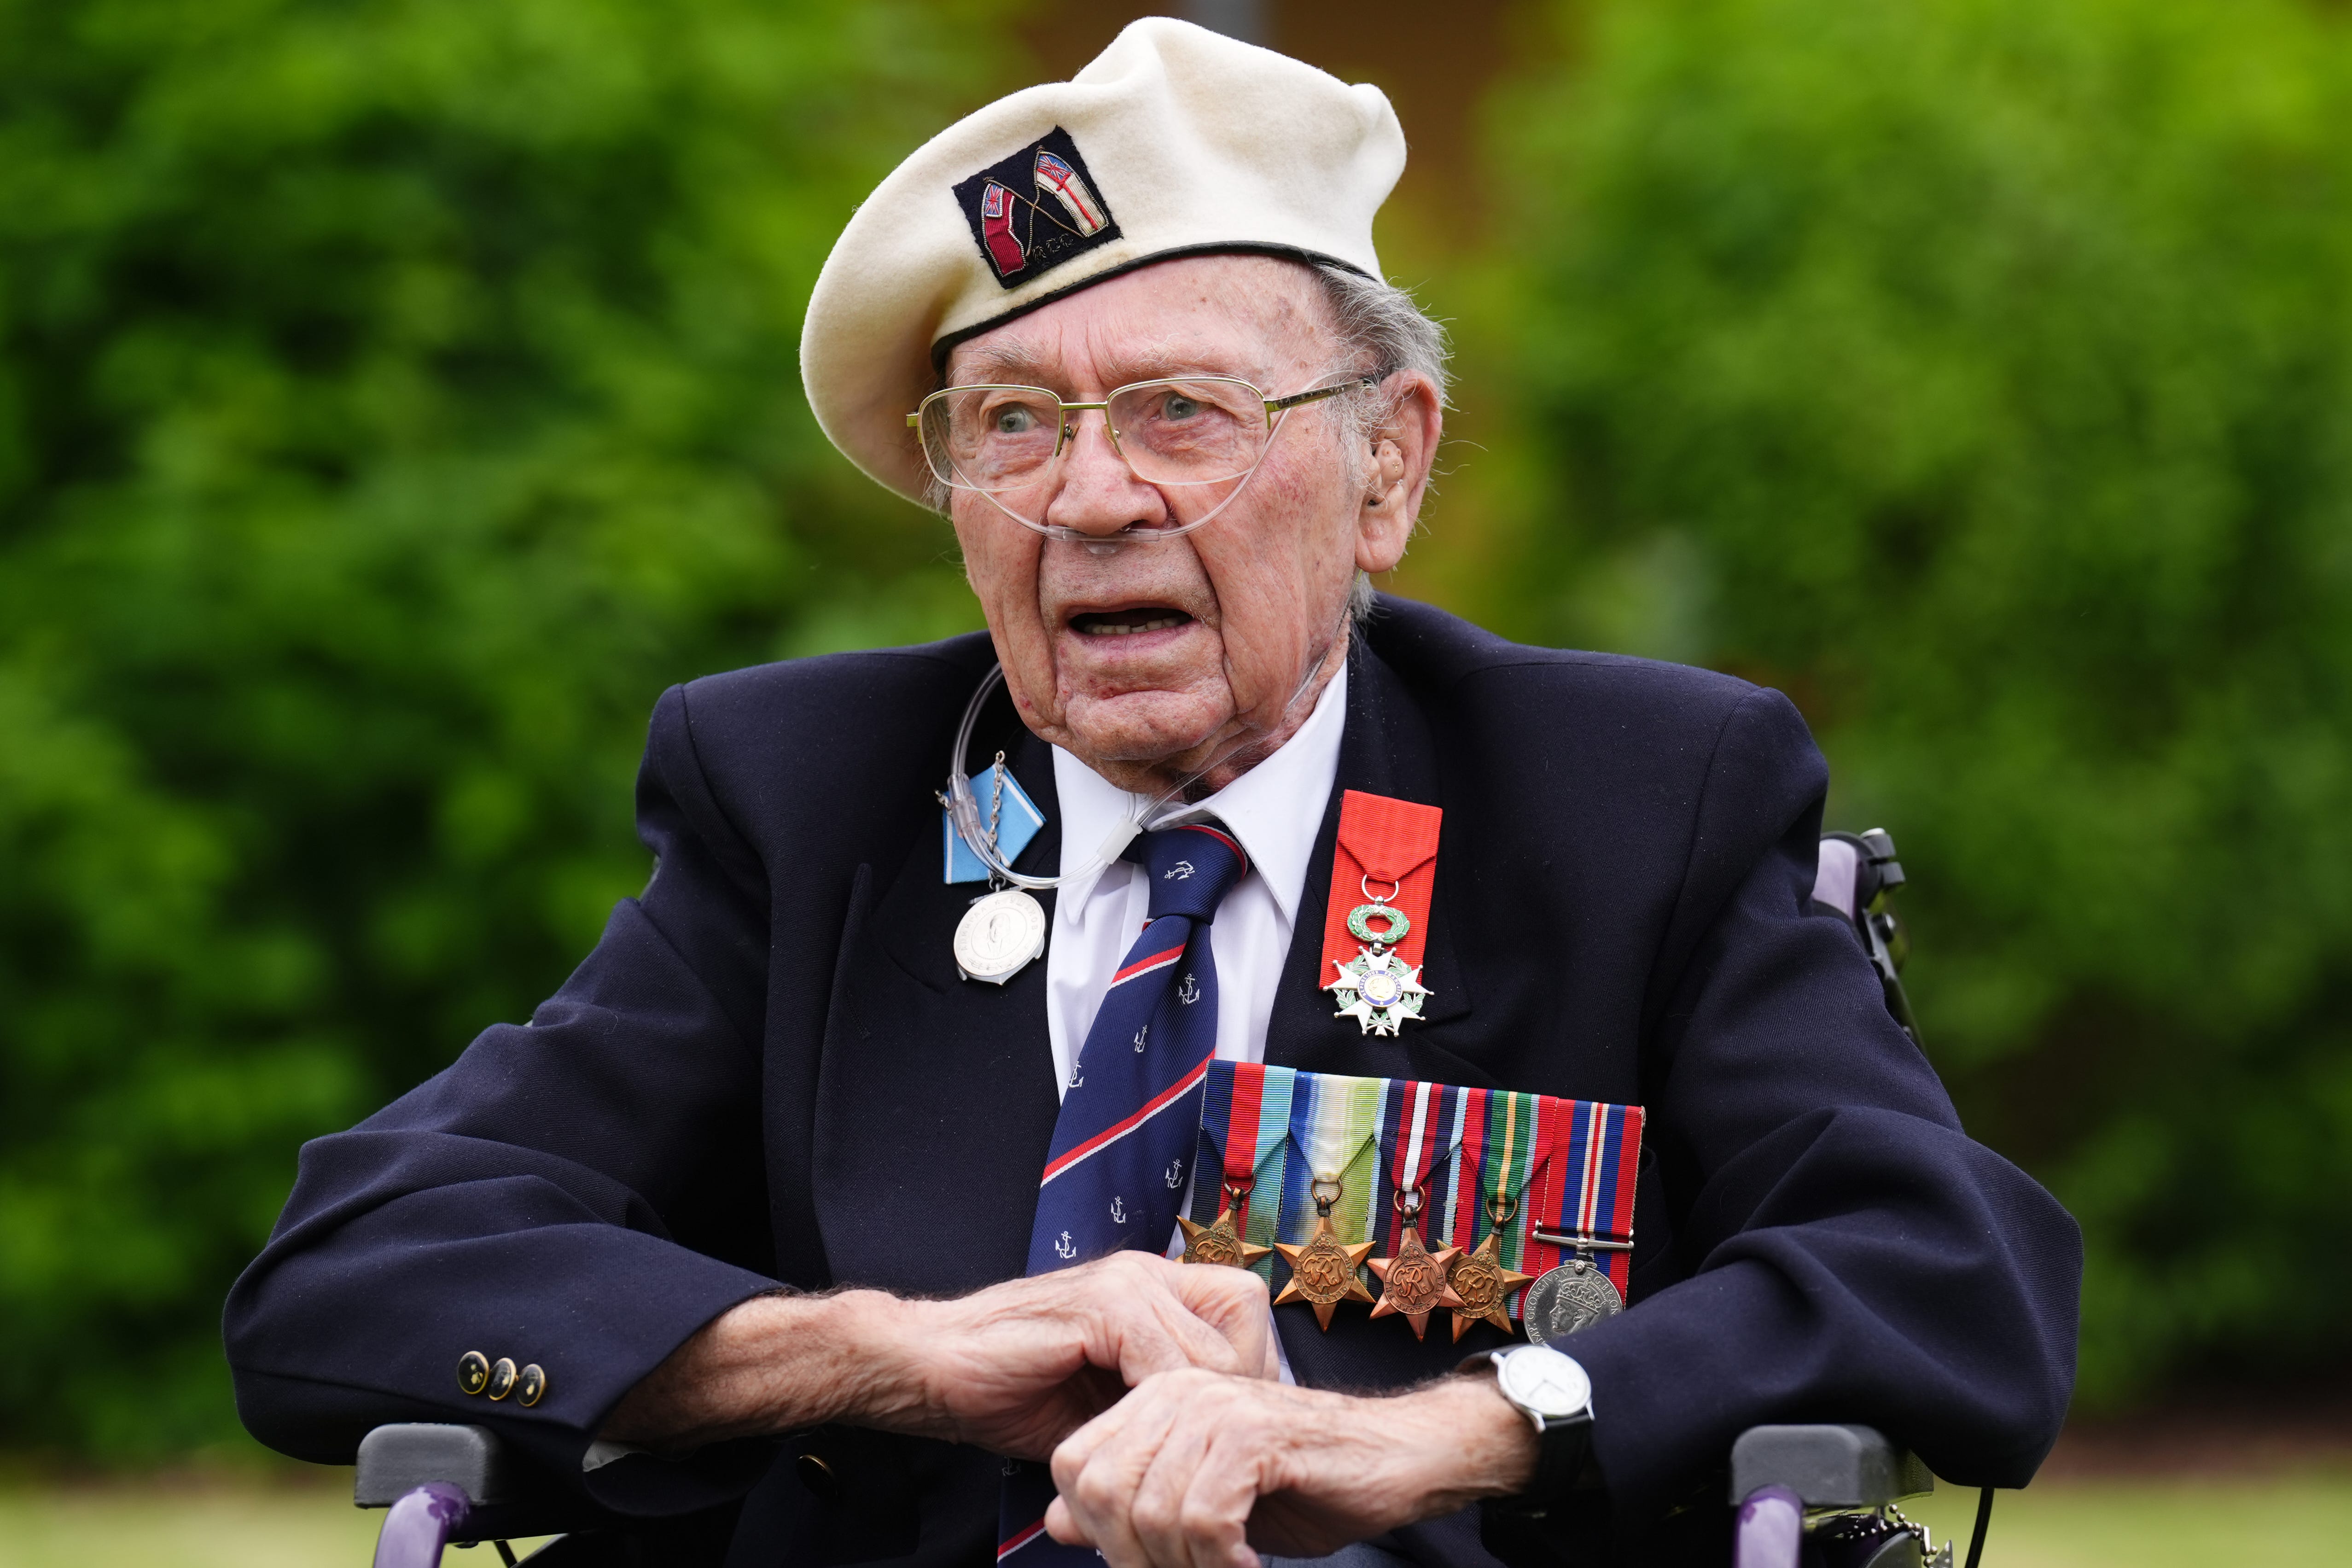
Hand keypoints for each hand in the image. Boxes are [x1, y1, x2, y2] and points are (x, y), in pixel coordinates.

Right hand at [875, 1252, 1279, 1457]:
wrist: (931, 1368)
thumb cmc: (1014, 1389)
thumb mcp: (1107, 1398)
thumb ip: (1158, 1398)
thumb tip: (1220, 1444)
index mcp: (1153, 1288)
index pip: (1246, 1313)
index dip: (1246, 1372)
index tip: (1219, 1429)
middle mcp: (1146, 1273)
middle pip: (1245, 1325)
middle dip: (1230, 1394)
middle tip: (1199, 1445)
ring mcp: (1124, 1282)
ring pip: (1210, 1350)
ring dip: (1193, 1411)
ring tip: (1166, 1450)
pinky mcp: (1099, 1304)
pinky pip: (1163, 1360)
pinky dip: (1155, 1406)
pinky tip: (1129, 1434)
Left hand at [1045, 1367, 1538, 1567]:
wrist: (1397, 1458)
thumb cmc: (1302, 1483)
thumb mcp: (1201, 1503)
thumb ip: (1132, 1506)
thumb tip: (1058, 1523)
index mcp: (1155, 1398)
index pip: (1074, 1467)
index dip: (1097, 1530)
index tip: (1148, 1562)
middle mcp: (1177, 1391)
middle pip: (1104, 1493)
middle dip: (1136, 1557)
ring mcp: (1217, 1406)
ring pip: (1151, 1512)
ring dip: (1187, 1567)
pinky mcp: (1255, 1434)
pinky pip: (1205, 1519)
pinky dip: (1221, 1562)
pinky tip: (1249, 1566)